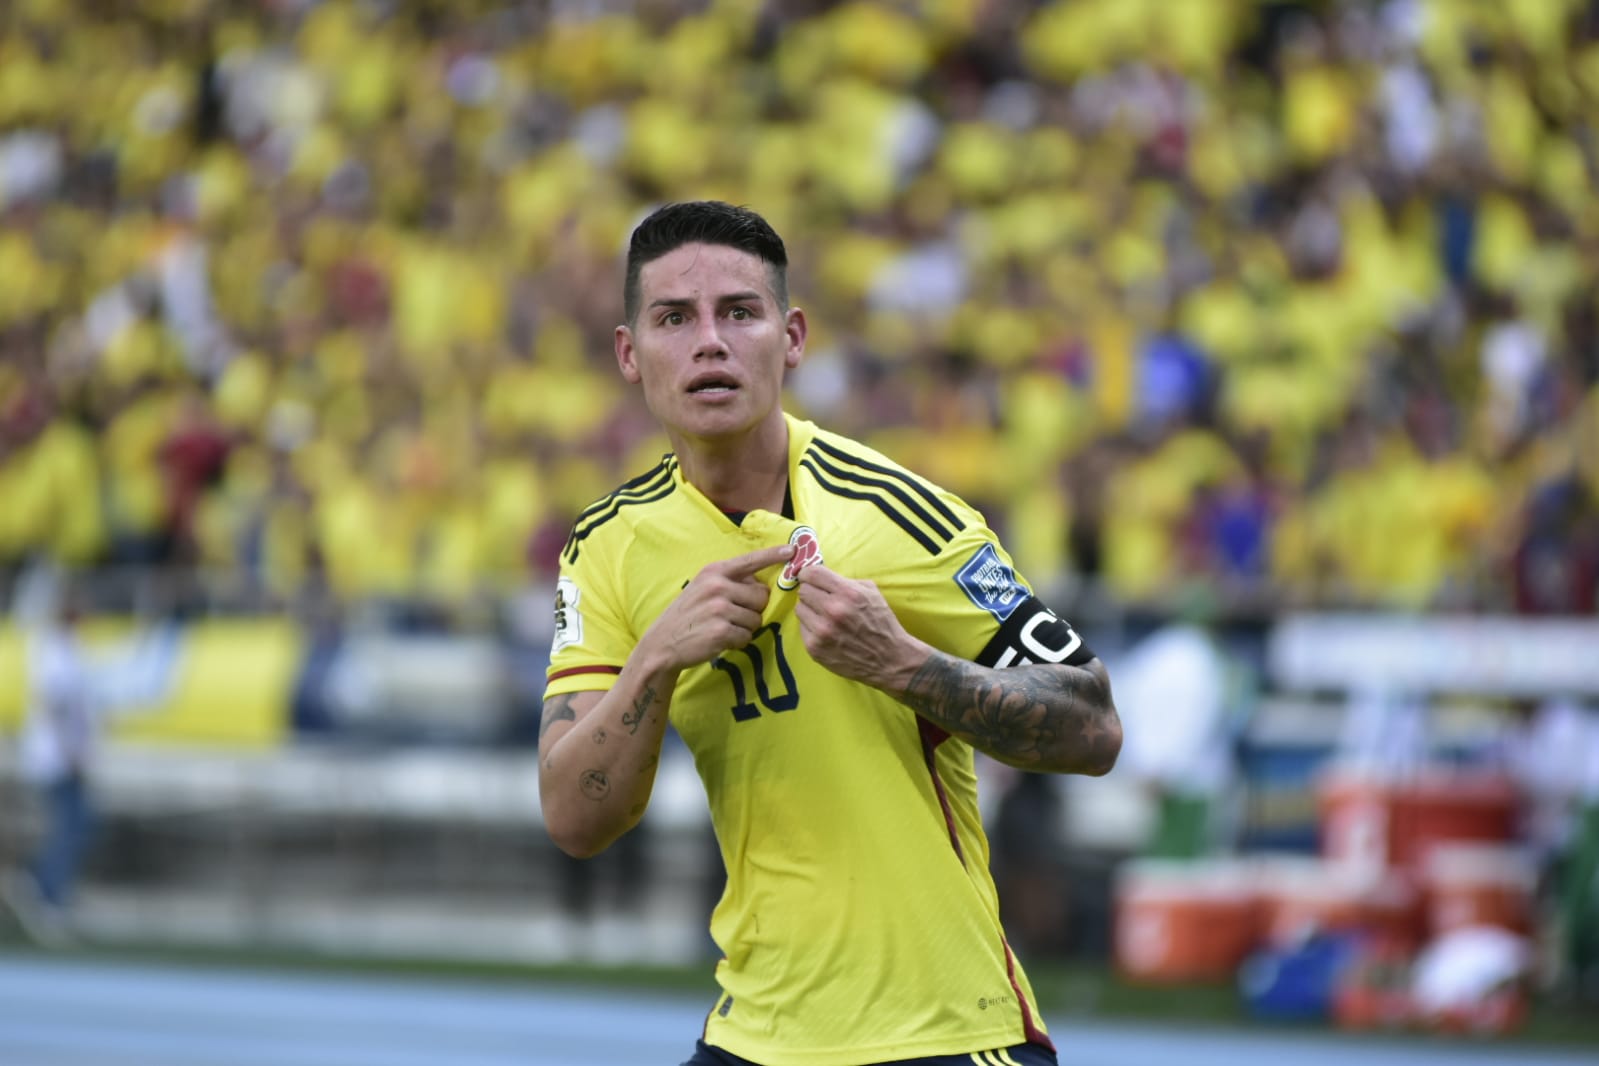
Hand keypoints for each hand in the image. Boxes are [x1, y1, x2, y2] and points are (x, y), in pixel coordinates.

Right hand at [644, 544, 793, 670]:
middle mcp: (718, 586)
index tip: (793, 550)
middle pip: (761, 597)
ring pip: (756, 619)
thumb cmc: (689, 614)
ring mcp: (719, 608)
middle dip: (753, 609)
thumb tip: (762, 585)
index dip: (773, 555)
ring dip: (745, 628)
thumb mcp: (703, 588)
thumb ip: (729, 582)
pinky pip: (747, 636)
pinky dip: (738, 641)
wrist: (663, 642)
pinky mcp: (721, 630)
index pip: (750, 560)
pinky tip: (719, 639)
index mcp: (715, 571)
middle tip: (731, 615)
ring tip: (722, 627)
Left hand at [793, 563, 927, 690]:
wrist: (889, 659)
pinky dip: (811, 627)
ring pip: (800, 609)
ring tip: (824, 616)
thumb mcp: (871, 593)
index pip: (813, 573)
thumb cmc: (881, 623)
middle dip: (811, 592)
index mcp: (848, 593)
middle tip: (820, 598)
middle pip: (803, 591)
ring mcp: (822, 631)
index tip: (809, 577)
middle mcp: (833, 610)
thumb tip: (822, 577)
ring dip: (810, 610)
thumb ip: (846, 581)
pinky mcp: (815, 648)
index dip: (808, 574)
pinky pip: (802, 628)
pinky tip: (825, 631)